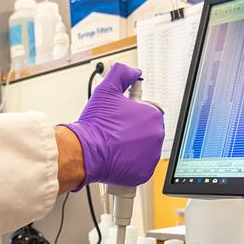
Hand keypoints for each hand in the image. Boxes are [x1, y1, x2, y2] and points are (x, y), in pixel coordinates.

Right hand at [63, 63, 164, 187]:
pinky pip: (140, 167)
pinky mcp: (144, 172)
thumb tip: (133, 71)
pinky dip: (131, 164)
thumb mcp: (106, 89)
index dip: (135, 115)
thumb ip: (122, 73)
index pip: (150, 113)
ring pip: (144, 149)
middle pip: (148, 131)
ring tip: (115, 145)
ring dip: (134, 148)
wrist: (86, 151)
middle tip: (116, 132)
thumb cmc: (95, 124)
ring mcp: (151, 156)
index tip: (124, 119)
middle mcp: (156, 135)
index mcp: (153, 115)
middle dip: (135, 132)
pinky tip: (117, 158)